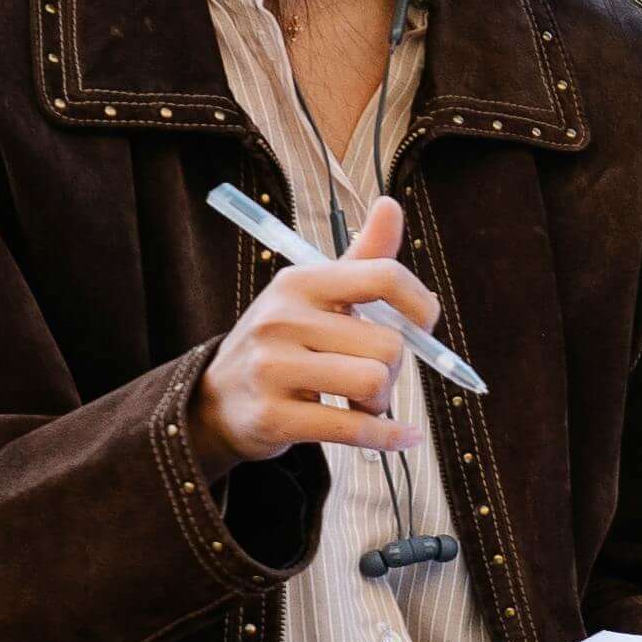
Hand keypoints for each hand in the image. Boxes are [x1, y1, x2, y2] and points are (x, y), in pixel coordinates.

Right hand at [195, 198, 439, 463]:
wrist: (216, 401)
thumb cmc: (281, 344)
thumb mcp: (313, 295)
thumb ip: (361, 258)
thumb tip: (390, 205)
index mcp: (300, 282)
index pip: (383, 275)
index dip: (420, 303)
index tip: (425, 324)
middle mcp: (283, 319)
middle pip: (388, 343)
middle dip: (395, 368)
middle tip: (371, 377)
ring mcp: (274, 368)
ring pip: (375, 382)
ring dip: (382, 401)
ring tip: (361, 402)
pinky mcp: (273, 417)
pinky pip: (355, 428)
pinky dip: (388, 436)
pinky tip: (402, 436)